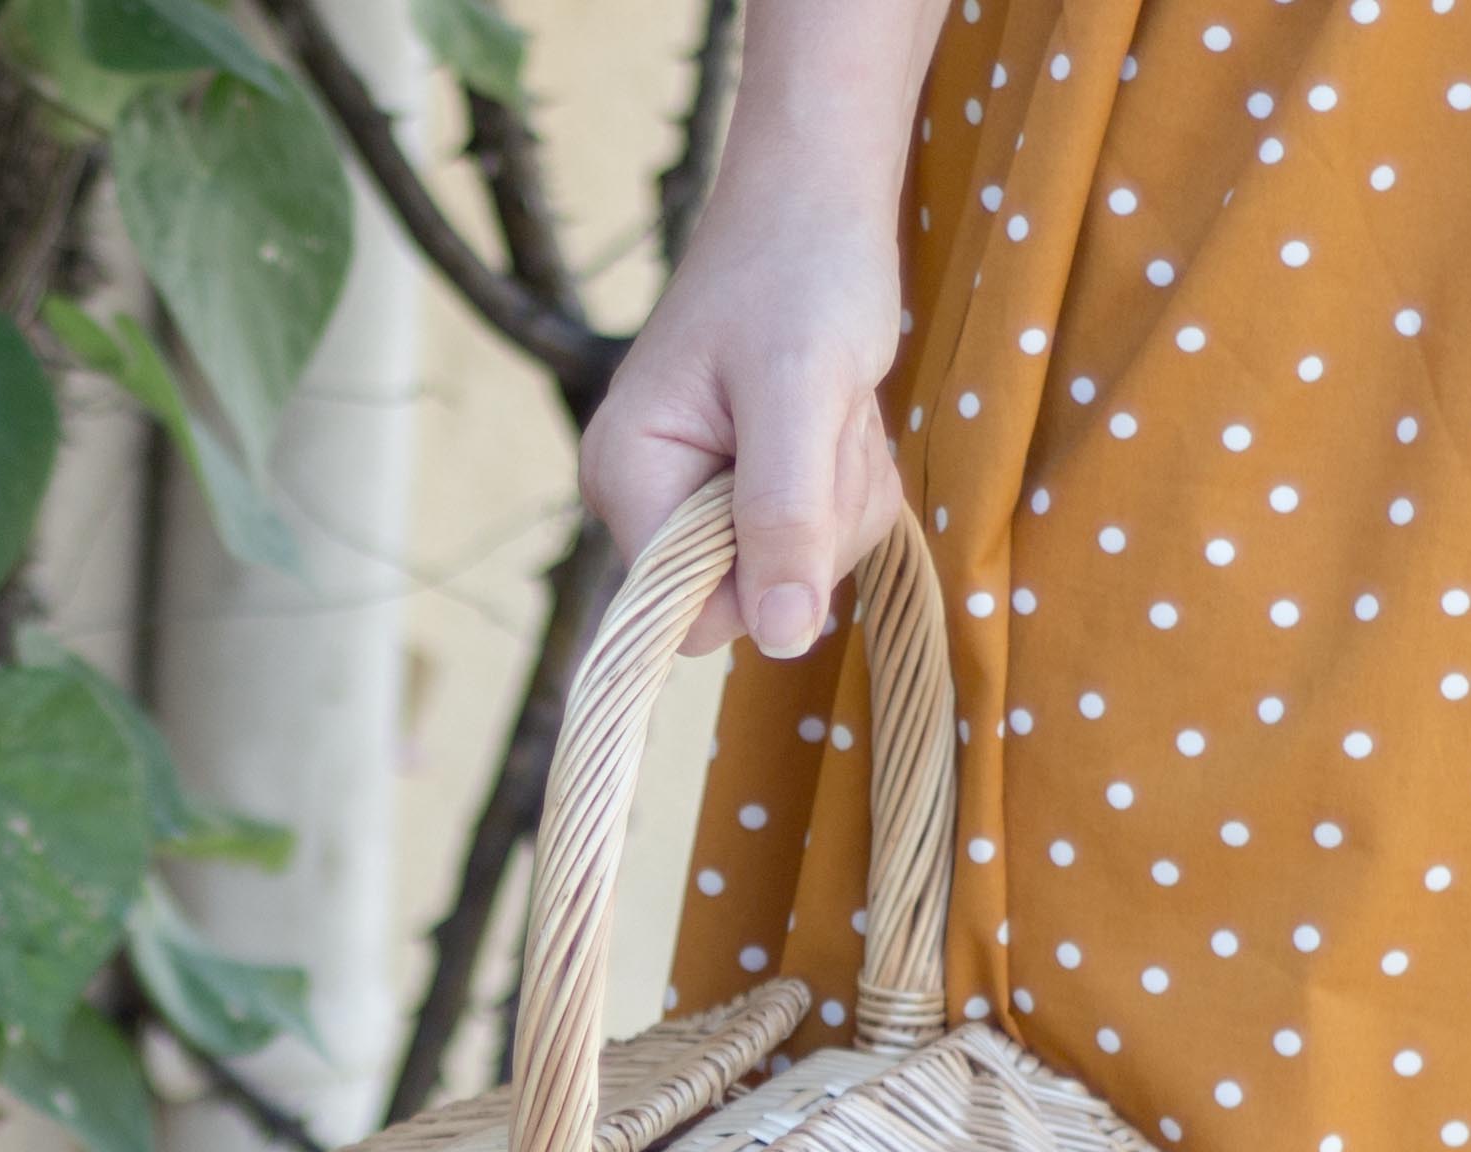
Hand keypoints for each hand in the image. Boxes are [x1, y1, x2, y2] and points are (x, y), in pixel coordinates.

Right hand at [579, 184, 911, 660]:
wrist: (816, 196)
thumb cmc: (801, 269)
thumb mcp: (801, 390)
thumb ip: (785, 513)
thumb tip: (783, 637)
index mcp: (626, 476)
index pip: (688, 615)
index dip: (764, 576)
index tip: (801, 483)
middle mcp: (642, 496)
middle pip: (749, 598)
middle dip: (816, 524)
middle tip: (826, 425)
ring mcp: (691, 494)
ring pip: (792, 570)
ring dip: (841, 497)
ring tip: (831, 407)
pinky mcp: (738, 487)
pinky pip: (811, 538)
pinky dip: (844, 485)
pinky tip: (833, 416)